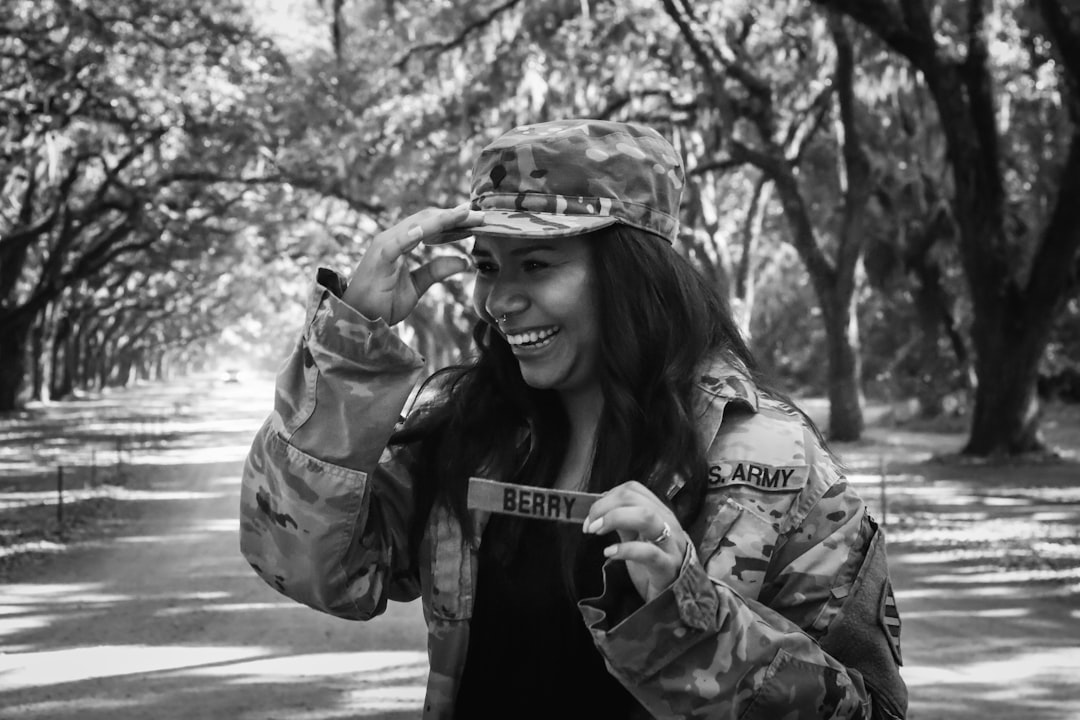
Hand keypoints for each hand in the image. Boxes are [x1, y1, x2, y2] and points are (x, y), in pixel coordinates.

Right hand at [342, 204, 484, 324]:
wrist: (357, 321)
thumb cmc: (382, 303)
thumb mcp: (417, 286)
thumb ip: (436, 271)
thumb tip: (464, 262)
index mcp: (401, 243)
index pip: (431, 225)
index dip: (454, 221)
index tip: (477, 220)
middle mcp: (392, 238)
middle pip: (428, 220)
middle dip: (455, 217)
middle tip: (481, 216)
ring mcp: (385, 246)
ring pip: (417, 226)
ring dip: (442, 220)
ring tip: (464, 215)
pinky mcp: (379, 259)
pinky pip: (397, 244)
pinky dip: (412, 235)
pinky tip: (428, 231)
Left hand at [583, 480, 688, 602]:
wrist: (671, 600)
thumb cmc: (651, 567)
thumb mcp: (635, 538)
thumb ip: (623, 522)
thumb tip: (599, 508)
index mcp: (660, 513)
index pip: (634, 489)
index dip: (608, 497)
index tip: (593, 515)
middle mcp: (669, 524)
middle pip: (636, 498)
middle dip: (605, 507)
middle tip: (590, 525)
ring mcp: (671, 545)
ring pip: (647, 517)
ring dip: (614, 519)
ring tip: (596, 532)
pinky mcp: (668, 568)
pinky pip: (648, 552)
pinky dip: (625, 549)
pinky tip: (609, 552)